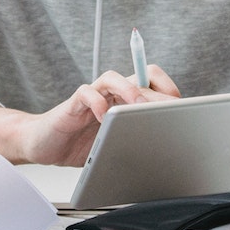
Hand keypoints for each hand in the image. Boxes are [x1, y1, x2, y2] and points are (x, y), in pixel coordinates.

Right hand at [0, 66, 179, 165]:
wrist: (44, 146)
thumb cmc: (81, 145)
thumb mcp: (116, 144)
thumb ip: (137, 141)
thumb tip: (171, 151)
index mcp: (126, 102)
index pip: (153, 83)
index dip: (170, 92)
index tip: (185, 111)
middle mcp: (111, 95)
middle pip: (139, 78)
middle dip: (156, 94)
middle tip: (168, 110)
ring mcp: (93, 97)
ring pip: (113, 78)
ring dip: (128, 89)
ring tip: (136, 105)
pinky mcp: (73, 104)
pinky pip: (86, 93)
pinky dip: (96, 102)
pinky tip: (102, 117)